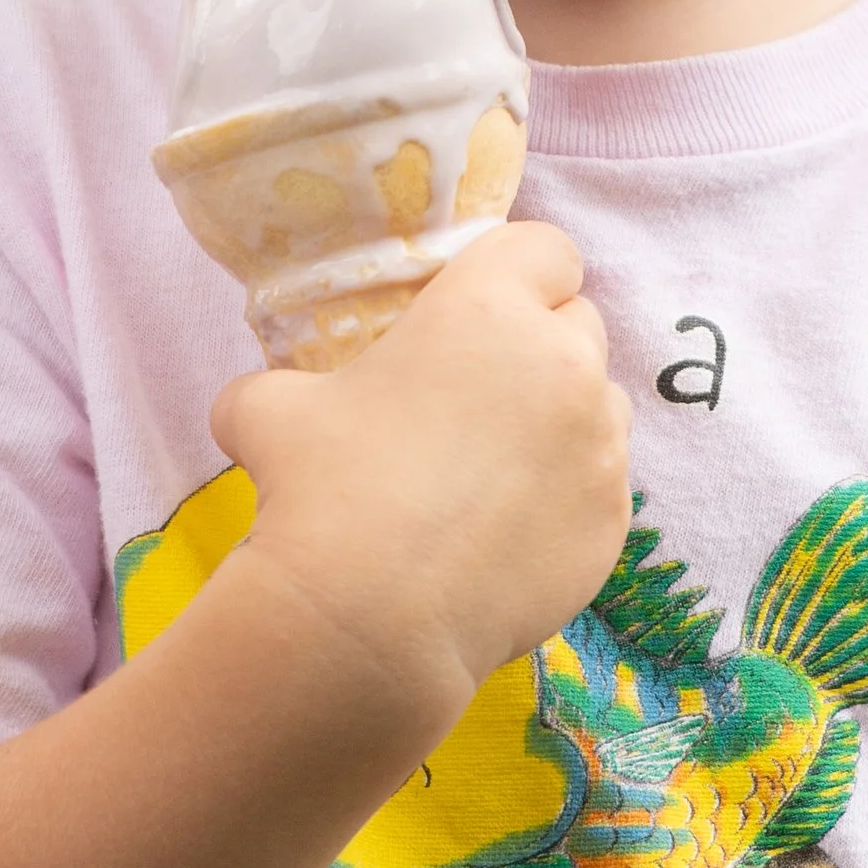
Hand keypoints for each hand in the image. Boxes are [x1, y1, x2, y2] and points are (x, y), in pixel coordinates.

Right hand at [211, 221, 631, 717]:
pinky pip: (601, 486)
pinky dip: (567, 495)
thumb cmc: (319, 491)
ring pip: (601, 405)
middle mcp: (563, 364)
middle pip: (579, 324)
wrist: (370, 618)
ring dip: (563, 418)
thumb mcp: (268, 410)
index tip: (484, 305)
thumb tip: (254, 407)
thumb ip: (278, 386)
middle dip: (541, 344)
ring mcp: (599, 446)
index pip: (545, 249)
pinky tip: (508, 530)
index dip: (517, 272)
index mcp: (489, 309)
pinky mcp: (612, 521)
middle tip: (481, 391)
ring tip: (497, 467)